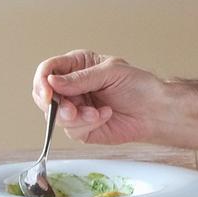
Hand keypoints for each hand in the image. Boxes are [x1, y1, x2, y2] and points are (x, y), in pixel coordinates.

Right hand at [32, 51, 165, 145]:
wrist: (154, 110)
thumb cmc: (137, 85)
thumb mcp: (110, 72)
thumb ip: (80, 78)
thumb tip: (52, 81)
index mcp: (76, 66)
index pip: (48, 70)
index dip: (43, 81)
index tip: (48, 92)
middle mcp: (72, 87)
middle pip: (44, 95)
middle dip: (55, 104)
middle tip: (70, 109)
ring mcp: (75, 108)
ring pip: (56, 116)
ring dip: (75, 117)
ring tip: (95, 113)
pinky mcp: (82, 128)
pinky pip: (73, 130)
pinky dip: (88, 123)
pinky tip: (105, 115)